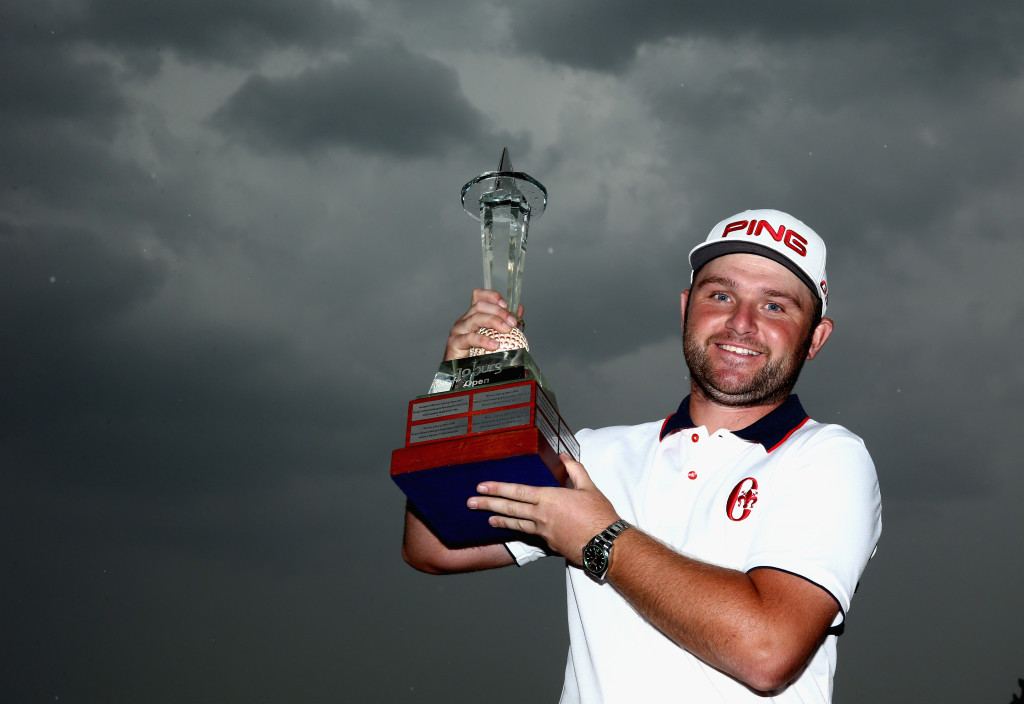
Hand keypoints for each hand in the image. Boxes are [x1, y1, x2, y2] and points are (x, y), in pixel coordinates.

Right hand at [444, 289, 523, 360]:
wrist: (463, 376)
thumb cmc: (478, 356)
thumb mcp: (496, 337)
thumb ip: (506, 322)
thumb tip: (519, 309)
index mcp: (473, 316)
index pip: (478, 297)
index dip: (491, 296)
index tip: (505, 304)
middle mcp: (464, 320)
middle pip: (479, 306)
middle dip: (499, 311)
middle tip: (512, 322)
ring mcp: (458, 331)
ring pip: (475, 318)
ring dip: (494, 321)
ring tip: (507, 330)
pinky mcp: (454, 343)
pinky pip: (470, 338)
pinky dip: (484, 340)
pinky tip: (494, 345)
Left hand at [467, 455, 618, 563]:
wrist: (606, 544)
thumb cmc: (599, 516)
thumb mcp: (589, 487)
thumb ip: (574, 470)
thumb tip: (564, 457)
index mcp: (549, 498)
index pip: (517, 492)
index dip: (497, 488)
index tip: (481, 487)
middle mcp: (542, 516)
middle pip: (509, 509)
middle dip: (487, 504)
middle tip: (471, 503)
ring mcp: (543, 532)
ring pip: (516, 524)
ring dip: (499, 520)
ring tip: (487, 518)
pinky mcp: (549, 544)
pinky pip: (529, 535)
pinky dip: (517, 531)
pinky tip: (512, 530)